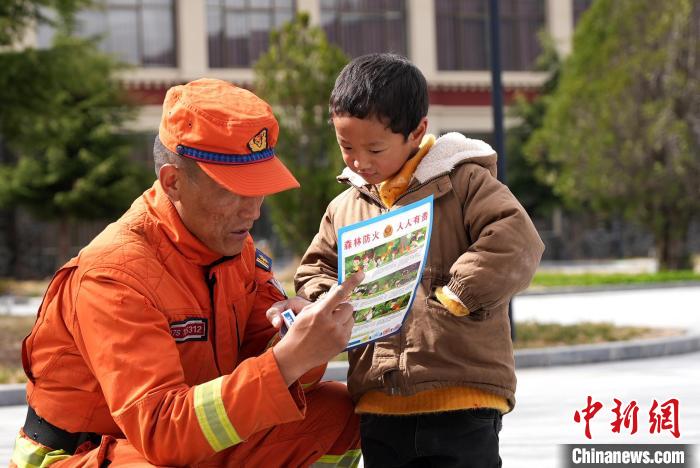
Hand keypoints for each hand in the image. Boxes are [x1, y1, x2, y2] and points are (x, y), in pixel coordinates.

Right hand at [272, 271, 364, 385]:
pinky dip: (343, 329)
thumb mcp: (307, 312)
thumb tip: (338, 290)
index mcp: (320, 313)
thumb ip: (323, 302)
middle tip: (332, 312)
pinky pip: (350, 329)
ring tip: (330, 325)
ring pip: (351, 318)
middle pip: (348, 307)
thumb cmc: (299, 330)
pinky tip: (331, 334)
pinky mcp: (343, 344)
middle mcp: (331, 324)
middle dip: (342, 307)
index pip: (339, 293)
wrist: (295, 355)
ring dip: (344, 318)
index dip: (352, 282)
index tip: (361, 273)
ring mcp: (338, 335)